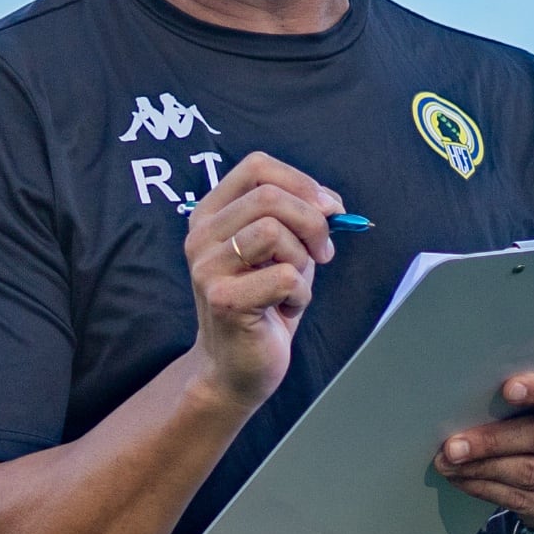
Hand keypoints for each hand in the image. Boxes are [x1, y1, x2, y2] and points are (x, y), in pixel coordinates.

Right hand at [184, 154, 343, 410]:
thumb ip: (301, 218)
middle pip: (269, 197)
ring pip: (274, 231)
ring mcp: (206, 267)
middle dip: (312, 221)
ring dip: (302, 260)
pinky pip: (284, 276)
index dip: (302, 182)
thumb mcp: (285, 250)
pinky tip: (285, 310)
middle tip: (323, 252)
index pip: (257, 167)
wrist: (238, 367)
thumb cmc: (265, 303)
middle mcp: (201, 235)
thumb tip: (332, 204)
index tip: (329, 210)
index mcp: (211, 214)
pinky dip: (300, 294)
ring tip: (294, 286)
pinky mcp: (223, 300)